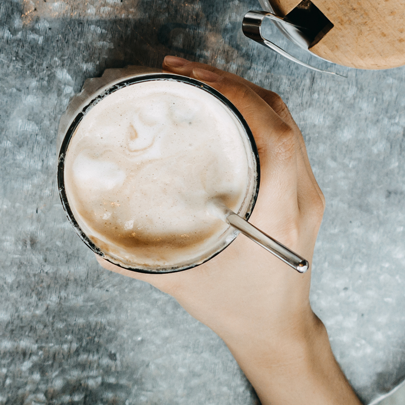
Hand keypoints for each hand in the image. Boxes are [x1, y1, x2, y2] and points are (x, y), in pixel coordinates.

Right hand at [101, 57, 324, 360]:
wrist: (279, 333)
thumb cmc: (239, 311)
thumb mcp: (184, 282)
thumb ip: (139, 262)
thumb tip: (95, 243)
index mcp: (281, 212)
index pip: (274, 134)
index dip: (238, 96)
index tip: (196, 79)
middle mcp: (302, 195)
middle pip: (280, 116)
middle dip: (233, 84)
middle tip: (185, 71)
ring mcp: (308, 192)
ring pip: (287, 121)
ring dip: (246, 95)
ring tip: (200, 82)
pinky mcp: (304, 194)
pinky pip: (286, 138)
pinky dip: (256, 115)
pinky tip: (224, 113)